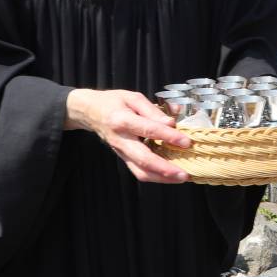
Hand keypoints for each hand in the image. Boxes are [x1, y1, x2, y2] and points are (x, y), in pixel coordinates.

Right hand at [66, 89, 191, 183]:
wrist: (90, 112)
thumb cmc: (113, 102)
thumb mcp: (132, 97)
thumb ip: (153, 110)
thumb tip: (171, 123)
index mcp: (123, 120)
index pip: (149, 130)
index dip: (169, 137)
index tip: (186, 142)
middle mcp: (121, 140)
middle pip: (144, 159)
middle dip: (165, 169)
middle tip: (184, 174)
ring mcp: (121, 152)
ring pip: (141, 172)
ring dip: (162, 178)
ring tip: (180, 178)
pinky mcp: (123, 158)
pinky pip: (139, 172)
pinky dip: (156, 177)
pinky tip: (170, 176)